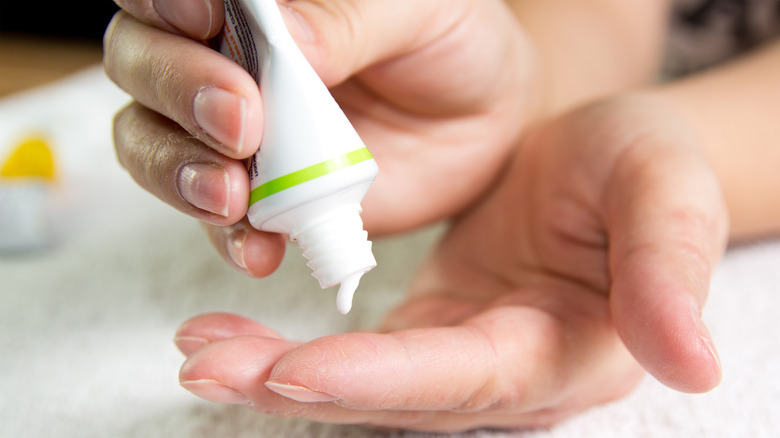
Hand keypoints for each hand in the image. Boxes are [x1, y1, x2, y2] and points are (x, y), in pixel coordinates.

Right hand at [105, 0, 537, 275]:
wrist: (486, 122)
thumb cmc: (450, 44)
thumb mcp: (417, 12)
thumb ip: (347, 18)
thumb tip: (284, 37)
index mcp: (257, 1)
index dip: (167, 3)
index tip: (204, 20)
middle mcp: (227, 61)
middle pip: (145, 65)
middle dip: (179, 92)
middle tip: (241, 120)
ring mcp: (237, 135)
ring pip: (155, 145)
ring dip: (180, 172)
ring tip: (232, 195)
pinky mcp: (263, 197)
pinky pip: (218, 221)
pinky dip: (228, 237)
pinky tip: (260, 247)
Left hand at [174, 95, 727, 430]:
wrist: (610, 164)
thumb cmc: (641, 165)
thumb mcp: (663, 189)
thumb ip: (668, 268)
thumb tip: (690, 361)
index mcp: (569, 351)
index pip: (465, 380)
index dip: (382, 381)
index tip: (298, 369)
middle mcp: (512, 374)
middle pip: (395, 400)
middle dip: (300, 388)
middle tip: (207, 363)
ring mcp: (467, 361)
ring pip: (364, 389)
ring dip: (277, 376)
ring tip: (199, 351)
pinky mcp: (435, 336)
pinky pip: (355, 360)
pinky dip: (291, 353)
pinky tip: (233, 335)